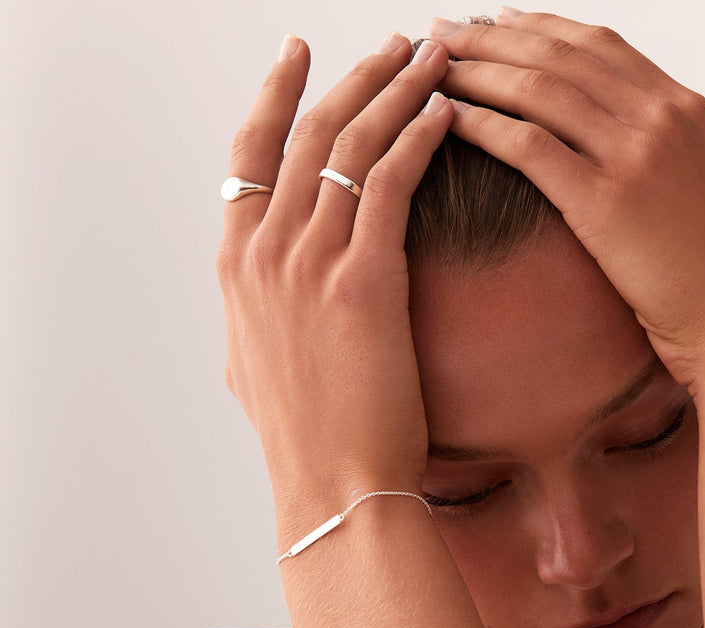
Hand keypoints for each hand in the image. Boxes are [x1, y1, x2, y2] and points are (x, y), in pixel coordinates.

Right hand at [217, 34, 451, 522]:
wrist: (334, 485)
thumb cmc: (307, 435)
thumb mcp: (255, 364)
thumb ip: (255, 311)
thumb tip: (257, 294)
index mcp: (236, 264)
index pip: (248, 153)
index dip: (276, 95)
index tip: (299, 54)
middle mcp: (264, 250)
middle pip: (306, 131)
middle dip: (354, 74)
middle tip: (394, 40)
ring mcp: (308, 261)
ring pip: (350, 143)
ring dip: (395, 89)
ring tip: (433, 55)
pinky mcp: (363, 279)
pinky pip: (391, 184)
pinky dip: (419, 138)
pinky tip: (447, 113)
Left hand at [430, 12, 704, 388]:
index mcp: (691, 111)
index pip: (601, 47)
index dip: (542, 29)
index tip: (499, 21)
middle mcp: (663, 118)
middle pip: (559, 56)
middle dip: (492, 37)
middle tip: (442, 33)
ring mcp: (635, 156)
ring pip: (537, 90)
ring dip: (476, 71)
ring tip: (430, 68)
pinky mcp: (605, 202)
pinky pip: (527, 145)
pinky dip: (482, 124)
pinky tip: (446, 118)